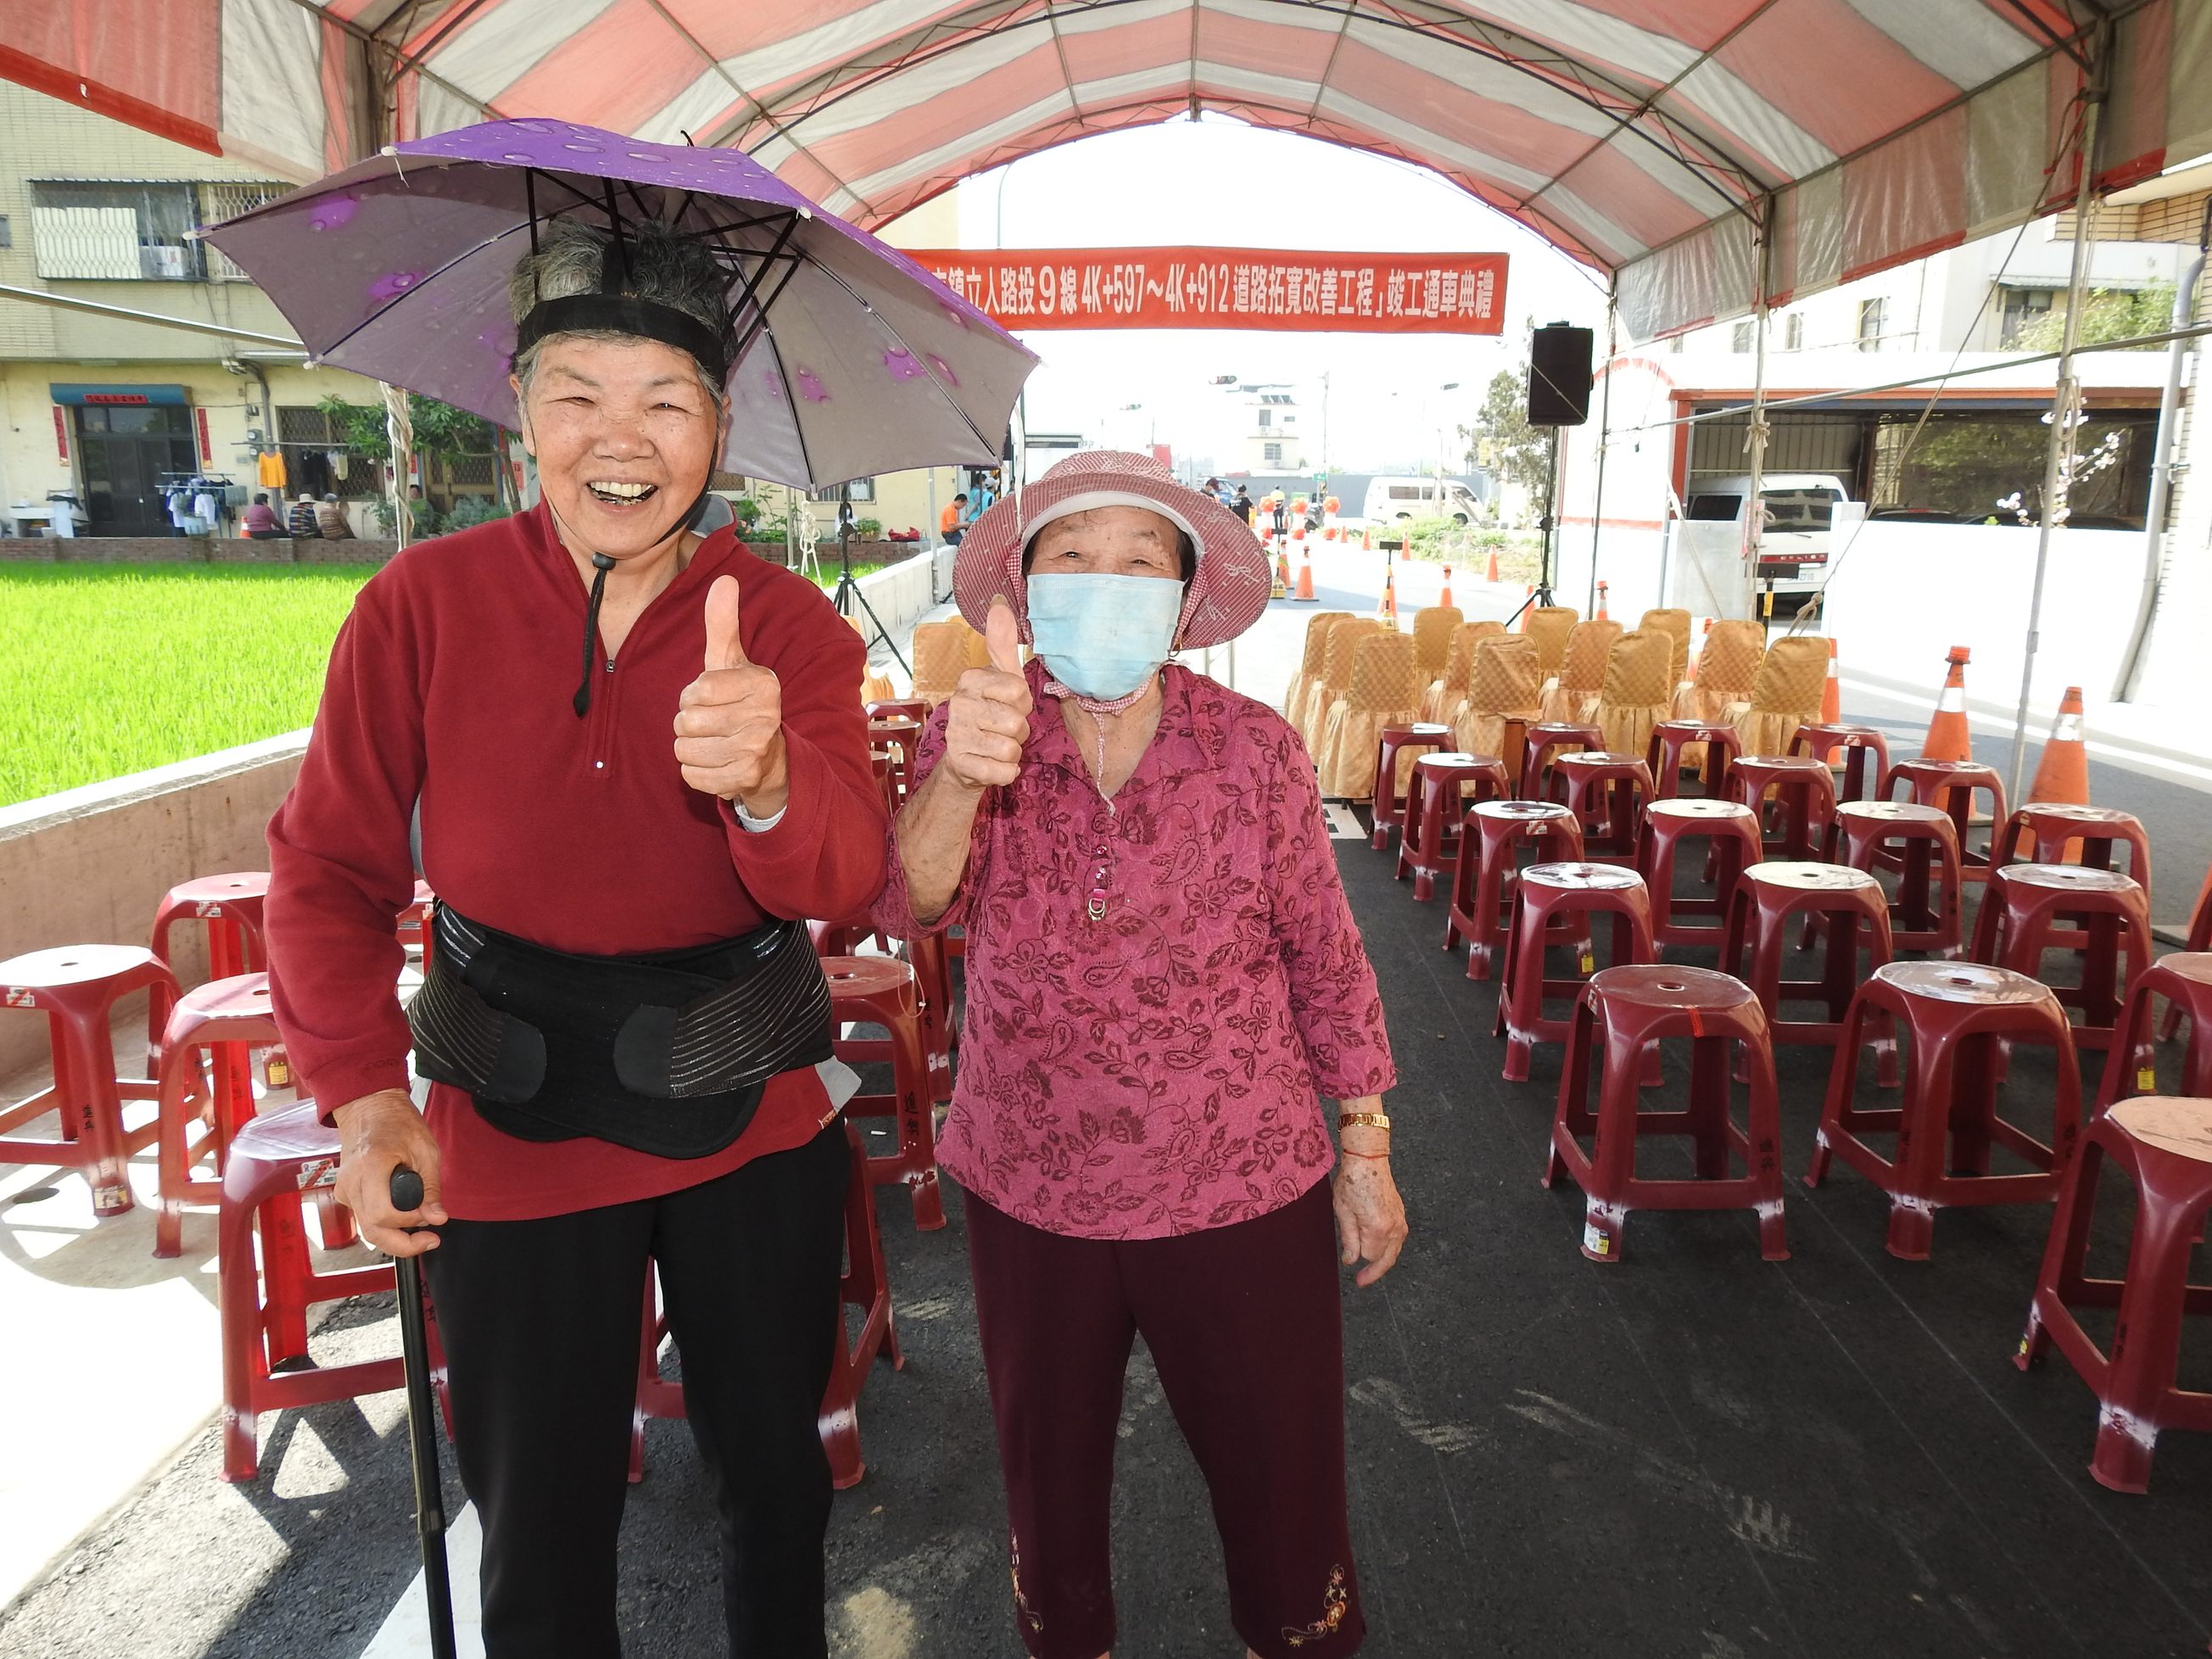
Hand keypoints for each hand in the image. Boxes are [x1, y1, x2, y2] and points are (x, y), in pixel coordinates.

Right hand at [332, 1088, 446, 1256]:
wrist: (369, 1108)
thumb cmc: (399, 1123)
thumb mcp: (426, 1150)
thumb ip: (431, 1188)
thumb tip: (437, 1218)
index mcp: (371, 1167)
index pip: (383, 1214)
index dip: (408, 1222)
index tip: (429, 1215)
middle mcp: (351, 1182)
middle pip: (372, 1231)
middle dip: (402, 1244)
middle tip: (429, 1240)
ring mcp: (344, 1189)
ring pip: (366, 1230)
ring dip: (394, 1237)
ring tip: (420, 1232)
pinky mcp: (345, 1194)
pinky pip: (364, 1219)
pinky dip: (384, 1224)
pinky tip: (402, 1216)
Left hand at [675, 575, 789, 814]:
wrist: (770, 758)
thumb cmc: (740, 702)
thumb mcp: (731, 662)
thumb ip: (722, 623)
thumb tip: (725, 579)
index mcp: (763, 682)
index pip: (697, 689)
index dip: (692, 695)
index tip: (711, 698)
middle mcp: (765, 715)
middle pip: (687, 721)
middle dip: (688, 724)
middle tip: (710, 724)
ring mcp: (757, 749)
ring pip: (685, 750)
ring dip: (690, 749)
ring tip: (714, 743)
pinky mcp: (746, 779)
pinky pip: (692, 776)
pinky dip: (696, 773)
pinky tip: (717, 764)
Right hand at [938, 596, 1032, 793]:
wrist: (965, 761)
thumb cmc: (991, 714)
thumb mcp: (1001, 677)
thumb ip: (1003, 643)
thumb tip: (999, 602)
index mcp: (970, 680)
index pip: (1019, 691)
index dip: (1022, 704)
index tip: (1008, 705)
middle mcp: (959, 705)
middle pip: (1017, 722)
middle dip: (1019, 731)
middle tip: (1002, 730)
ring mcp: (956, 736)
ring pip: (1011, 748)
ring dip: (1012, 752)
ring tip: (996, 747)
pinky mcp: (960, 765)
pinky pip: (1004, 771)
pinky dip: (1005, 772)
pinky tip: (992, 765)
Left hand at [1332, 1146, 1407, 1286]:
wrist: (1368, 1160)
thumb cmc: (1353, 1182)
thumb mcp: (1343, 1212)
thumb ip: (1349, 1239)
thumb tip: (1351, 1261)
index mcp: (1379, 1228)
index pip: (1370, 1256)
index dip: (1358, 1257)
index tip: (1348, 1259)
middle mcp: (1395, 1228)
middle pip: (1387, 1260)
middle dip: (1374, 1272)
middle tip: (1361, 1282)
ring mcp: (1401, 1221)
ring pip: (1394, 1251)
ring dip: (1382, 1260)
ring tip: (1368, 1268)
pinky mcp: (1401, 1215)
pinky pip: (1397, 1240)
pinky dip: (1388, 1247)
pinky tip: (1378, 1248)